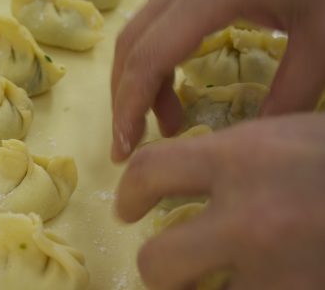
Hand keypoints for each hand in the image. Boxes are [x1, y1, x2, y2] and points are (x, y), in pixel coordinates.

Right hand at [110, 0, 324, 160]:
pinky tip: (178, 58)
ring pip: (140, 25)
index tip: (124, 147)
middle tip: (134, 139)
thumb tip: (253, 141)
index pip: (149, 59)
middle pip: (132, 43)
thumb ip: (291, 93)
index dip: (130, 108)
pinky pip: (158, 6)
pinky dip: (156, 42)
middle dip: (126, 97)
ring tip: (168, 112)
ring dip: (142, 72)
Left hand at [116, 113, 324, 288]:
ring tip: (217, 279)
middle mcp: (248, 218)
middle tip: (167, 266)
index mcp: (240, 158)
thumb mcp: (285, 136)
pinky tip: (262, 282)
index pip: (148, 171)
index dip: (128, 193)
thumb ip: (230, 155)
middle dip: (156, 267)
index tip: (126, 209)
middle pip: (157, 262)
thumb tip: (193, 171)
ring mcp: (274, 271)